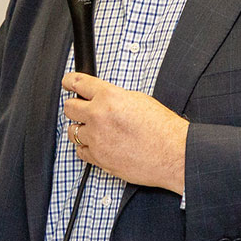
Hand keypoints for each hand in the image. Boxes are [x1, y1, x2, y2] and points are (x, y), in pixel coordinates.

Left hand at [62, 72, 188, 193]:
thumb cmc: (163, 129)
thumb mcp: (139, 100)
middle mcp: (98, 116)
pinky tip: (98, 144)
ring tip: (95, 130)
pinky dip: (87, 147)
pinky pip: (81, 151)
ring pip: (72, 131)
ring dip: (81, 129)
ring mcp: (96, 139)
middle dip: (75, 107)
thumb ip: (115, 97)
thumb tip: (101, 98)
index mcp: (109, 97)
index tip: (67, 83)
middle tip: (83, 109)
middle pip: (69, 108)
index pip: (78, 83)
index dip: (70, 81)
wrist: (173, 154)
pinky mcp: (98, 159)